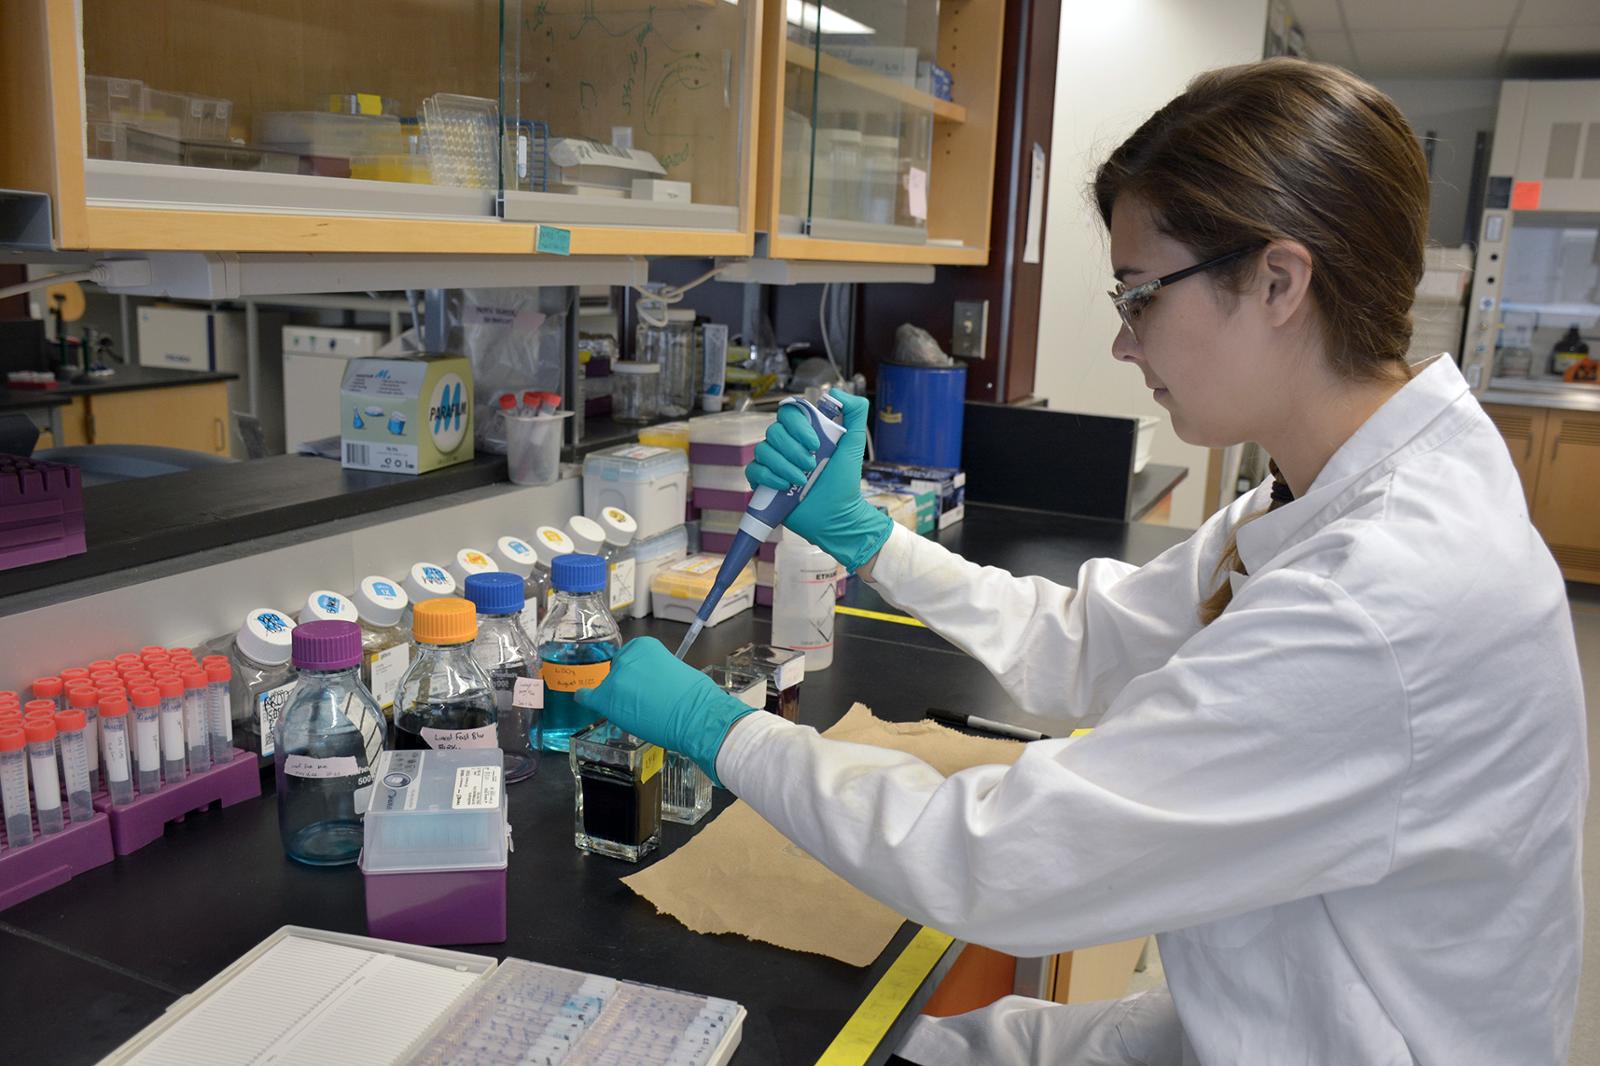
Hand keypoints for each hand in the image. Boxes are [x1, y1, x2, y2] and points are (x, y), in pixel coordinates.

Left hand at [574, 637, 758, 786]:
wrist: (697, 716)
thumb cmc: (695, 696)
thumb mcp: (674, 669)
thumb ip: (654, 669)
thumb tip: (647, 680)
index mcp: (644, 646)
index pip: (628, 656)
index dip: (634, 671)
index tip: (639, 681)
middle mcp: (626, 657)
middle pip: (616, 671)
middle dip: (626, 684)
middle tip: (642, 699)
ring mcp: (615, 678)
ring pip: (607, 688)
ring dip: (617, 698)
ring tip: (638, 712)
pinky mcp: (608, 699)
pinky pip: (588, 697)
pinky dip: (587, 698)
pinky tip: (586, 700)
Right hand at [745, 388, 892, 571]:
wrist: (836, 515)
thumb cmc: (844, 481)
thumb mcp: (854, 443)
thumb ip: (855, 411)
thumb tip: (834, 392)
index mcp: (803, 433)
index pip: (788, 413)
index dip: (798, 426)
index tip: (815, 444)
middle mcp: (786, 445)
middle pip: (774, 432)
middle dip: (793, 450)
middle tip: (811, 465)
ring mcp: (773, 464)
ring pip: (763, 450)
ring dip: (783, 465)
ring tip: (802, 481)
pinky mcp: (763, 483)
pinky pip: (754, 471)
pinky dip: (769, 477)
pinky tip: (785, 486)